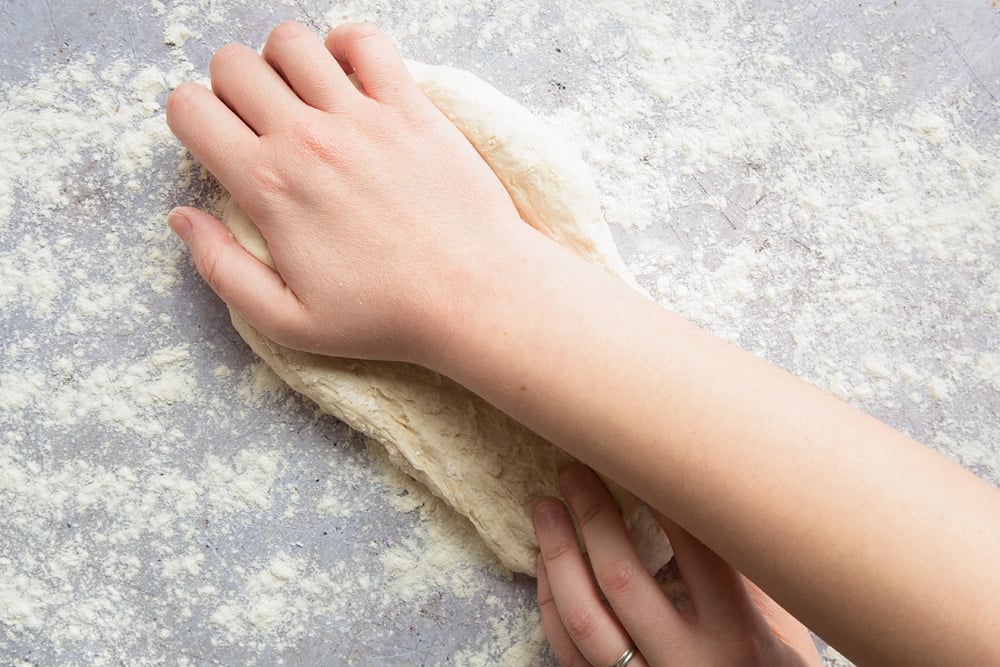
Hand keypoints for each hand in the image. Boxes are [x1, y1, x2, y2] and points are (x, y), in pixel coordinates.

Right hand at [165, 22, 528, 362]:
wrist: (472, 297)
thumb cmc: (386, 316)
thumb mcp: (287, 320)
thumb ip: (221, 269)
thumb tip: (181, 218)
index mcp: (268, 187)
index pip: (190, 109)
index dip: (191, 120)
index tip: (217, 143)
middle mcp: (308, 140)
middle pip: (232, 64)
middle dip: (230, 86)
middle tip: (259, 123)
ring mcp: (362, 117)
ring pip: (291, 41)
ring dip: (284, 62)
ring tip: (304, 98)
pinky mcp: (411, 107)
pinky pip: (366, 41)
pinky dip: (348, 47)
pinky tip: (352, 82)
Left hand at [533, 464, 821, 665]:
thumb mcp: (781, 626)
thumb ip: (747, 573)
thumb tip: (708, 499)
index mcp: (735, 635)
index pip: (695, 552)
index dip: (663, 499)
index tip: (640, 457)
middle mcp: (687, 663)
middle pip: (622, 579)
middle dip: (593, 516)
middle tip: (575, 472)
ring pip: (584, 618)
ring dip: (559, 556)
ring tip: (546, 509)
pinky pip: (568, 653)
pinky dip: (551, 604)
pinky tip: (546, 566)